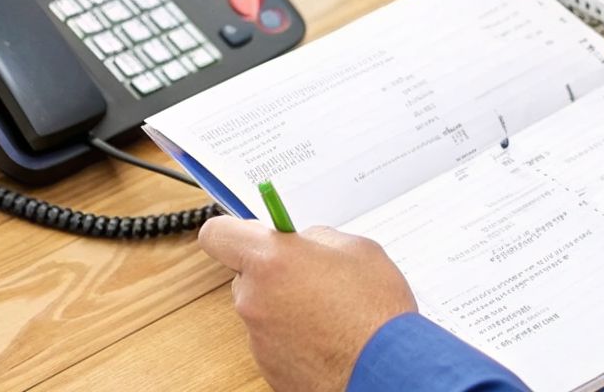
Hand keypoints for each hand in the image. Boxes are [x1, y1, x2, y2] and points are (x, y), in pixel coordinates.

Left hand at [198, 216, 417, 391]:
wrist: (386, 371)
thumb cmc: (375, 312)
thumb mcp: (357, 249)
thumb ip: (319, 239)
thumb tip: (306, 243)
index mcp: (270, 261)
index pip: (217, 234)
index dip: (235, 231)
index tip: (256, 234)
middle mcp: (254, 300)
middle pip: (244, 275)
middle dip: (273, 272)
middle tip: (309, 274)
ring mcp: (258, 338)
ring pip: (262, 309)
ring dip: (286, 306)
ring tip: (329, 311)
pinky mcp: (268, 367)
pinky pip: (274, 340)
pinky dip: (294, 337)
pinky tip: (327, 337)